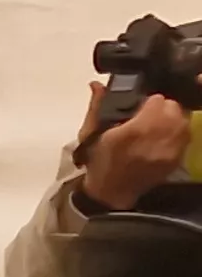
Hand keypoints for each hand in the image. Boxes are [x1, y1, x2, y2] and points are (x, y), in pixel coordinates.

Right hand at [84, 90, 190, 211]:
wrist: (112, 192)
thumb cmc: (99, 161)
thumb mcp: (90, 133)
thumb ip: (97, 107)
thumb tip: (97, 85)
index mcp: (136, 129)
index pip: (157, 99)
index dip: (148, 101)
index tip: (140, 107)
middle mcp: (158, 136)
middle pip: (174, 107)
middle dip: (162, 108)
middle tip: (149, 116)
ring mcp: (171, 149)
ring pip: (183, 120)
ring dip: (172, 119)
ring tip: (157, 126)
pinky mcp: (178, 158)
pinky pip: (186, 135)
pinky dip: (177, 132)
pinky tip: (163, 137)